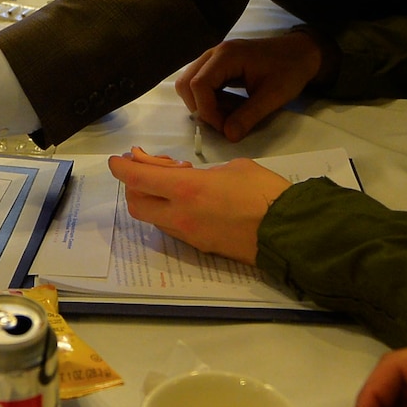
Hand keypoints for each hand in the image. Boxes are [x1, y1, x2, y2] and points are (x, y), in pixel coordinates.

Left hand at [107, 155, 289, 263]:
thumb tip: (188, 175)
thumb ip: (201, 171)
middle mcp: (180, 215)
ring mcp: (189, 235)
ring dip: (153, 197)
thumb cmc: (264, 192)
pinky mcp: (201, 246)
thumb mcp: (232, 167)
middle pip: (136, 202)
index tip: (117, 159)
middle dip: (134, 183)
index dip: (122, 167)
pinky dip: (169, 210)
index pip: (138, 178)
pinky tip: (189, 198)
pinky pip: (172, 227)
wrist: (289, 232)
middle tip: (152, 166)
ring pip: (153, 217)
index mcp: (186, 189)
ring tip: (176, 179)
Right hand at [173, 30, 329, 142]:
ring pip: (190, 84)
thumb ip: (249, 116)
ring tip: (229, 115)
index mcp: (226, 56)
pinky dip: (210, 100)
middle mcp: (214, 53)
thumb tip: (228, 136)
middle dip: (201, 108)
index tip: (224, 127)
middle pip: (187, 83)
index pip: (198, 84)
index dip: (206, 111)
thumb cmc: (290, 70)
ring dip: (204, 105)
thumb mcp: (273, 96)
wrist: (300, 53)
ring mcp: (213, 58)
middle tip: (224, 123)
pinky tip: (230, 107)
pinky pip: (201, 84)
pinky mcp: (217, 65)